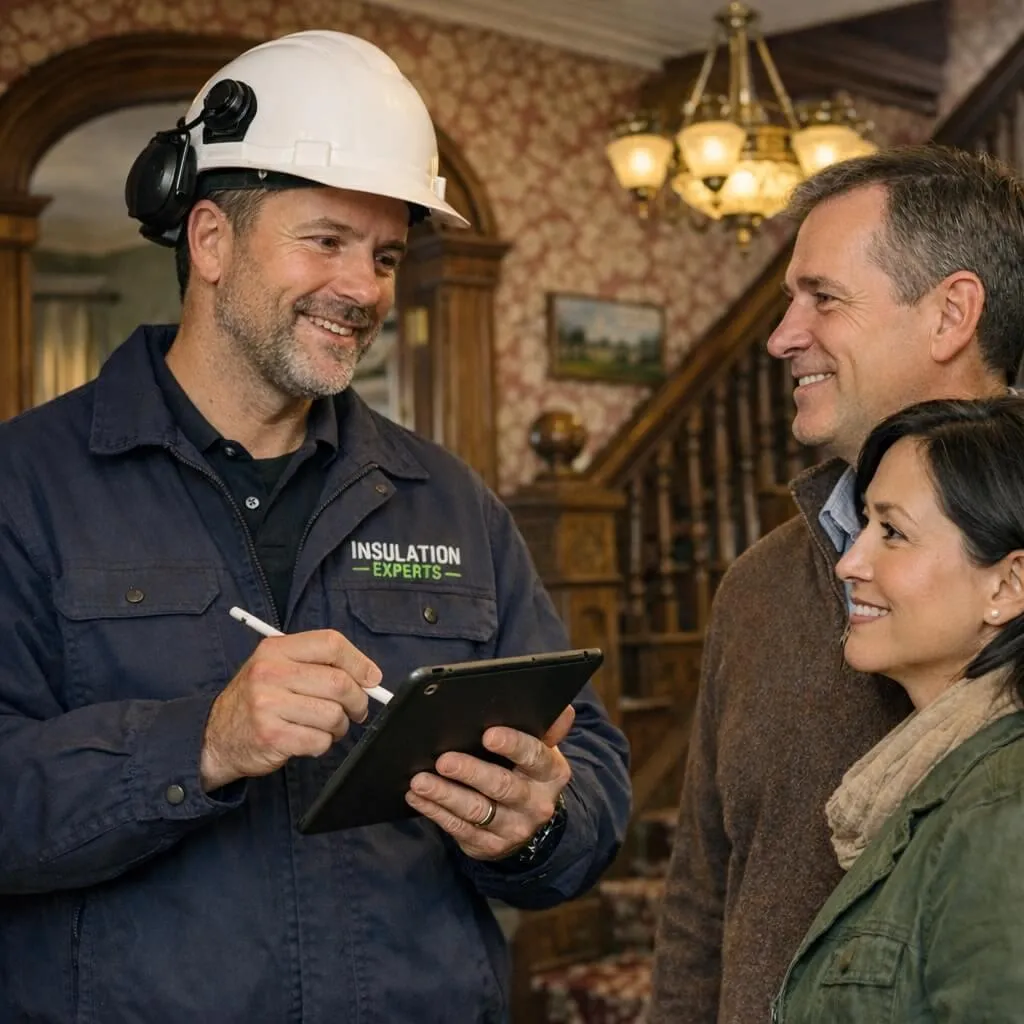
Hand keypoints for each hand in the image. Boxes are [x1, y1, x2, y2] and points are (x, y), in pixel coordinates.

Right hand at [200, 630, 381, 790]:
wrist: (215, 737)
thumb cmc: (258, 700)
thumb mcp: (277, 668)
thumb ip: (318, 665)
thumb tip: (370, 678)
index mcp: (276, 649)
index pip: (331, 643)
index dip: (359, 662)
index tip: (371, 679)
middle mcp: (270, 672)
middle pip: (339, 683)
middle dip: (357, 701)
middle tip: (356, 711)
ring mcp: (268, 705)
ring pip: (333, 715)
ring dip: (339, 726)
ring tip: (325, 727)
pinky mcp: (271, 736)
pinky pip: (319, 741)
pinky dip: (322, 744)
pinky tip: (307, 739)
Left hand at [405, 705, 574, 860]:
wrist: (530, 819)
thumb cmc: (528, 771)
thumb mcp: (541, 750)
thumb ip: (546, 729)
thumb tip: (562, 709)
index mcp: (551, 773)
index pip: (534, 756)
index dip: (512, 745)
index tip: (488, 734)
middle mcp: (536, 803)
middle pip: (502, 786)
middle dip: (471, 772)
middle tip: (444, 760)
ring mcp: (513, 828)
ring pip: (476, 810)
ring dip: (445, 794)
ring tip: (420, 781)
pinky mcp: (489, 846)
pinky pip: (459, 829)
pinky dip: (435, 812)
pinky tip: (417, 797)